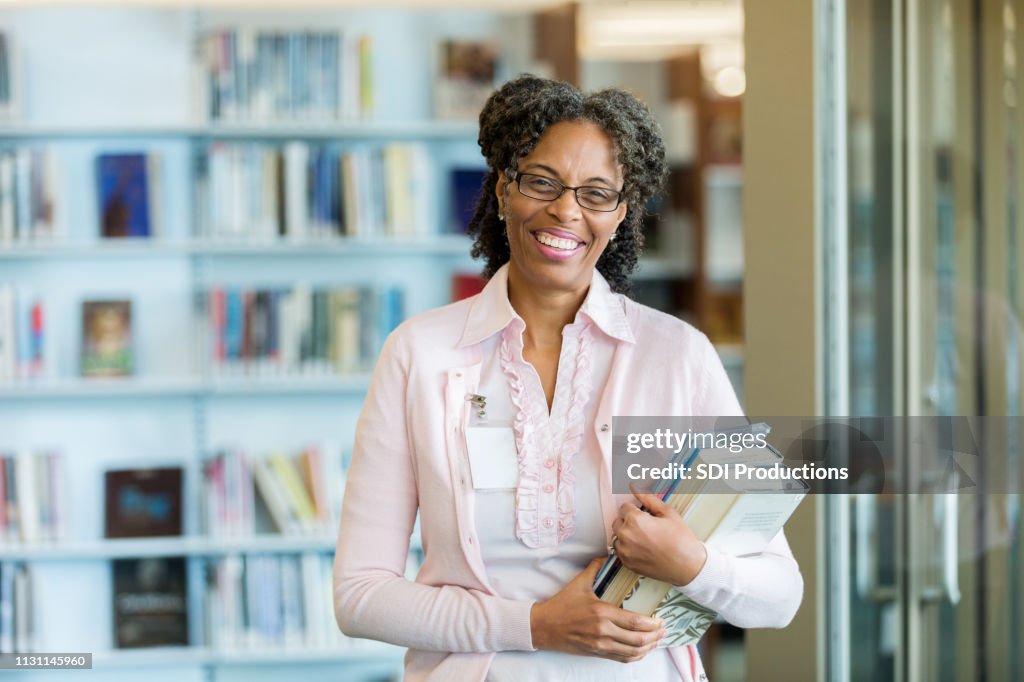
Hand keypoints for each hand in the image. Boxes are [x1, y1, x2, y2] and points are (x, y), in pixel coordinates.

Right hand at [530, 558, 666, 662]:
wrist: (544, 626)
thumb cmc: (561, 605)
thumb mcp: (579, 583)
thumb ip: (596, 568)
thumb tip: (610, 556)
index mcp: (601, 613)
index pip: (634, 622)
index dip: (652, 624)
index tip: (661, 619)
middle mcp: (603, 632)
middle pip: (638, 640)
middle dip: (655, 636)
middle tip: (664, 630)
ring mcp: (600, 646)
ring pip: (633, 652)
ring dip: (649, 648)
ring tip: (657, 640)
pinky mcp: (597, 653)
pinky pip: (622, 659)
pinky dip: (636, 656)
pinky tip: (642, 650)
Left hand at [611, 489, 707, 585]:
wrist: (688, 566)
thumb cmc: (680, 540)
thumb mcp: (667, 513)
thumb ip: (647, 498)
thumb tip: (634, 486)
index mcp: (635, 520)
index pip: (624, 507)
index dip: (636, 510)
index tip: (646, 516)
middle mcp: (626, 535)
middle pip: (618, 520)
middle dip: (629, 521)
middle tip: (647, 527)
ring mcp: (625, 551)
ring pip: (617, 536)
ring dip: (627, 534)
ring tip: (645, 539)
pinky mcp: (626, 563)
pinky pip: (620, 550)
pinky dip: (628, 548)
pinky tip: (643, 548)